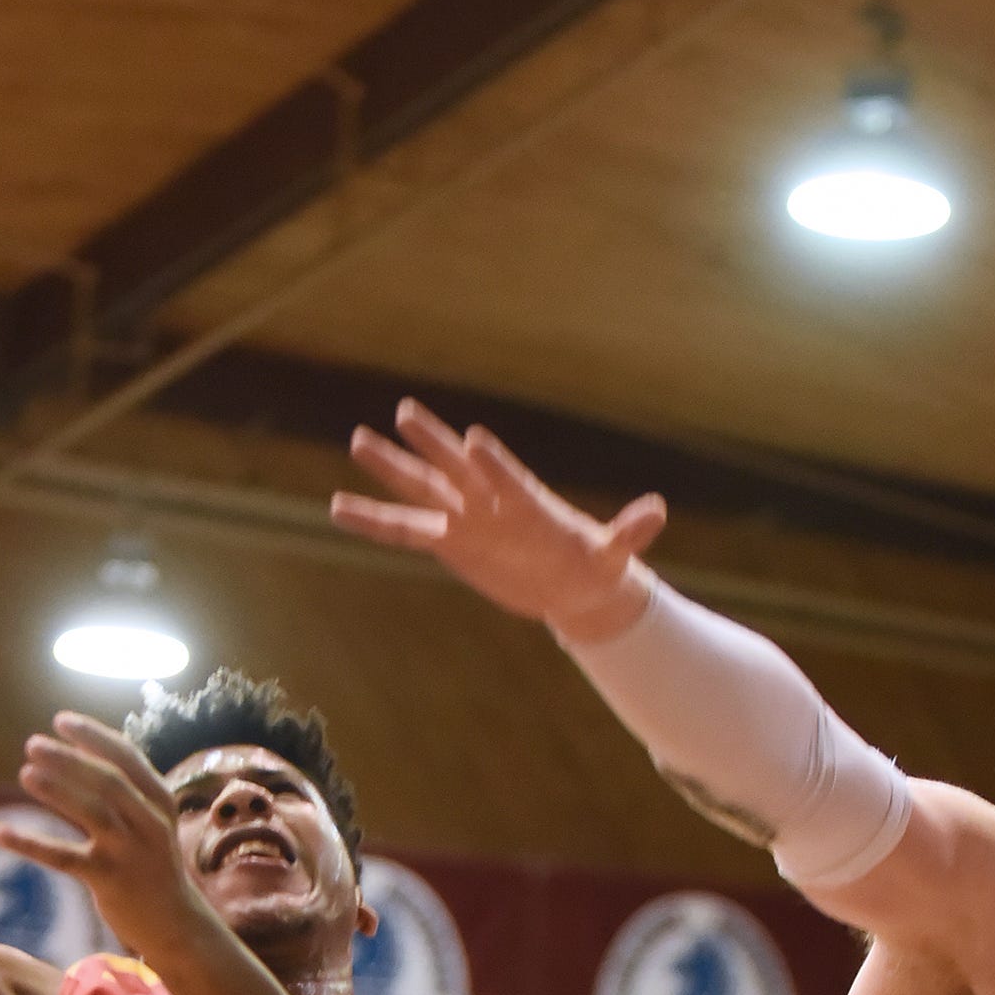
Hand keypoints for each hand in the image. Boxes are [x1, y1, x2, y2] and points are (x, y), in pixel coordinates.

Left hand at [0, 715, 202, 963]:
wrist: (176, 923)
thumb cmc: (154, 864)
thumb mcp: (151, 821)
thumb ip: (127, 789)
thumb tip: (85, 749)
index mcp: (160, 800)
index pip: (126, 757)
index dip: (93, 736)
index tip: (61, 720)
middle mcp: (150, 822)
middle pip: (107, 780)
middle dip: (69, 759)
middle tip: (33, 744)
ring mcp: (131, 852)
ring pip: (92, 813)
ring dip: (56, 790)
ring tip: (25, 773)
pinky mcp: (109, 882)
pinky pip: (64, 858)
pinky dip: (30, 844)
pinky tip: (0, 833)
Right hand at [330, 398, 665, 645]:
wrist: (570, 582)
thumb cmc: (594, 564)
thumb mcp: (612, 556)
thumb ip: (628, 533)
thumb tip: (657, 512)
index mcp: (527, 501)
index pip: (507, 477)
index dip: (493, 462)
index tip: (474, 439)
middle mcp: (490, 501)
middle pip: (456, 469)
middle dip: (432, 444)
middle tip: (405, 412)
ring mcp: (465, 518)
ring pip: (422, 489)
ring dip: (391, 468)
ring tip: (359, 439)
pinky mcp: (448, 541)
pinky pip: (404, 530)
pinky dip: (373, 521)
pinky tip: (338, 508)